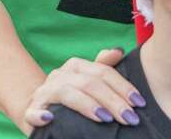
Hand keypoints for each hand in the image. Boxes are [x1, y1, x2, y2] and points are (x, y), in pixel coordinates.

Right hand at [20, 48, 141, 132]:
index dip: (124, 87)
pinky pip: (34, 112)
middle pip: (91, 84)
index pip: (105, 72)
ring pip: (69, 93)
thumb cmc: (72, 97)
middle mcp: (60, 74)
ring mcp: (44, 92)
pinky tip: (50, 119)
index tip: (140, 103)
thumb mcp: (89, 82)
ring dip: (88, 106)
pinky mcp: (30, 111)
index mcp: (77, 66)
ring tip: (106, 118)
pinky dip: (41, 115)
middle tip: (130, 118)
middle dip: (114, 101)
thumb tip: (118, 51)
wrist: (39, 110)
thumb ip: (104, 67)